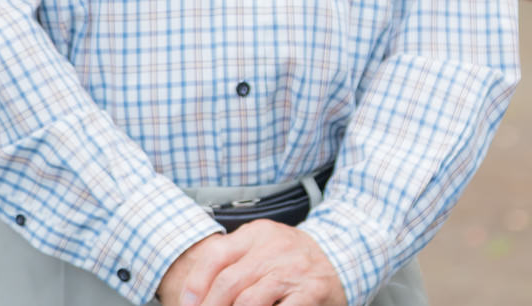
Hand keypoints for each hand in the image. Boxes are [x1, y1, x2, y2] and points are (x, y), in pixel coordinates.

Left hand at [162, 220, 346, 305]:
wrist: (343, 255)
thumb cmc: (294, 258)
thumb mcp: (264, 247)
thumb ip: (236, 260)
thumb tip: (198, 294)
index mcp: (258, 233)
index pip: (216, 255)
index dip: (196, 284)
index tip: (187, 305)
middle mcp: (275, 247)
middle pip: (229, 282)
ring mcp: (294, 270)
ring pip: (249, 301)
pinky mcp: (311, 291)